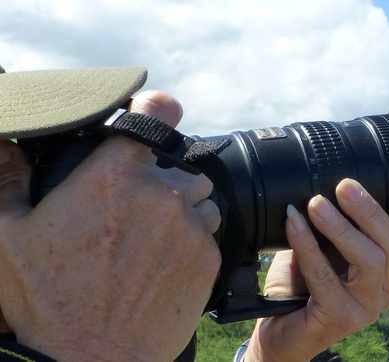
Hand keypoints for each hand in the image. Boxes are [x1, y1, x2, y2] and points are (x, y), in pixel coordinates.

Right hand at [0, 91, 221, 359]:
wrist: (91, 359)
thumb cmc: (45, 300)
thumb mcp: (6, 235)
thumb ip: (7, 178)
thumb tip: (2, 139)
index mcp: (113, 175)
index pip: (159, 112)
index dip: (158, 110)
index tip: (156, 115)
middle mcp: (161, 193)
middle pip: (180, 165)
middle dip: (160, 180)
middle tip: (129, 212)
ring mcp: (191, 226)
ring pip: (199, 199)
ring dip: (180, 210)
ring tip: (145, 241)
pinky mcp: (210, 257)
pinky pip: (209, 232)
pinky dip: (191, 241)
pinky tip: (159, 264)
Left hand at [245, 179, 388, 360]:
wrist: (274, 333)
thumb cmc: (298, 288)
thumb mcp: (321, 250)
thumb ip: (332, 228)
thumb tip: (327, 188)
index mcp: (385, 273)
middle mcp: (383, 292)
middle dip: (370, 211)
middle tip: (344, 186)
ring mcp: (366, 308)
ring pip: (368, 260)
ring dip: (340, 227)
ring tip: (316, 204)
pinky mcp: (341, 319)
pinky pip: (327, 276)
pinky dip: (308, 245)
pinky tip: (294, 224)